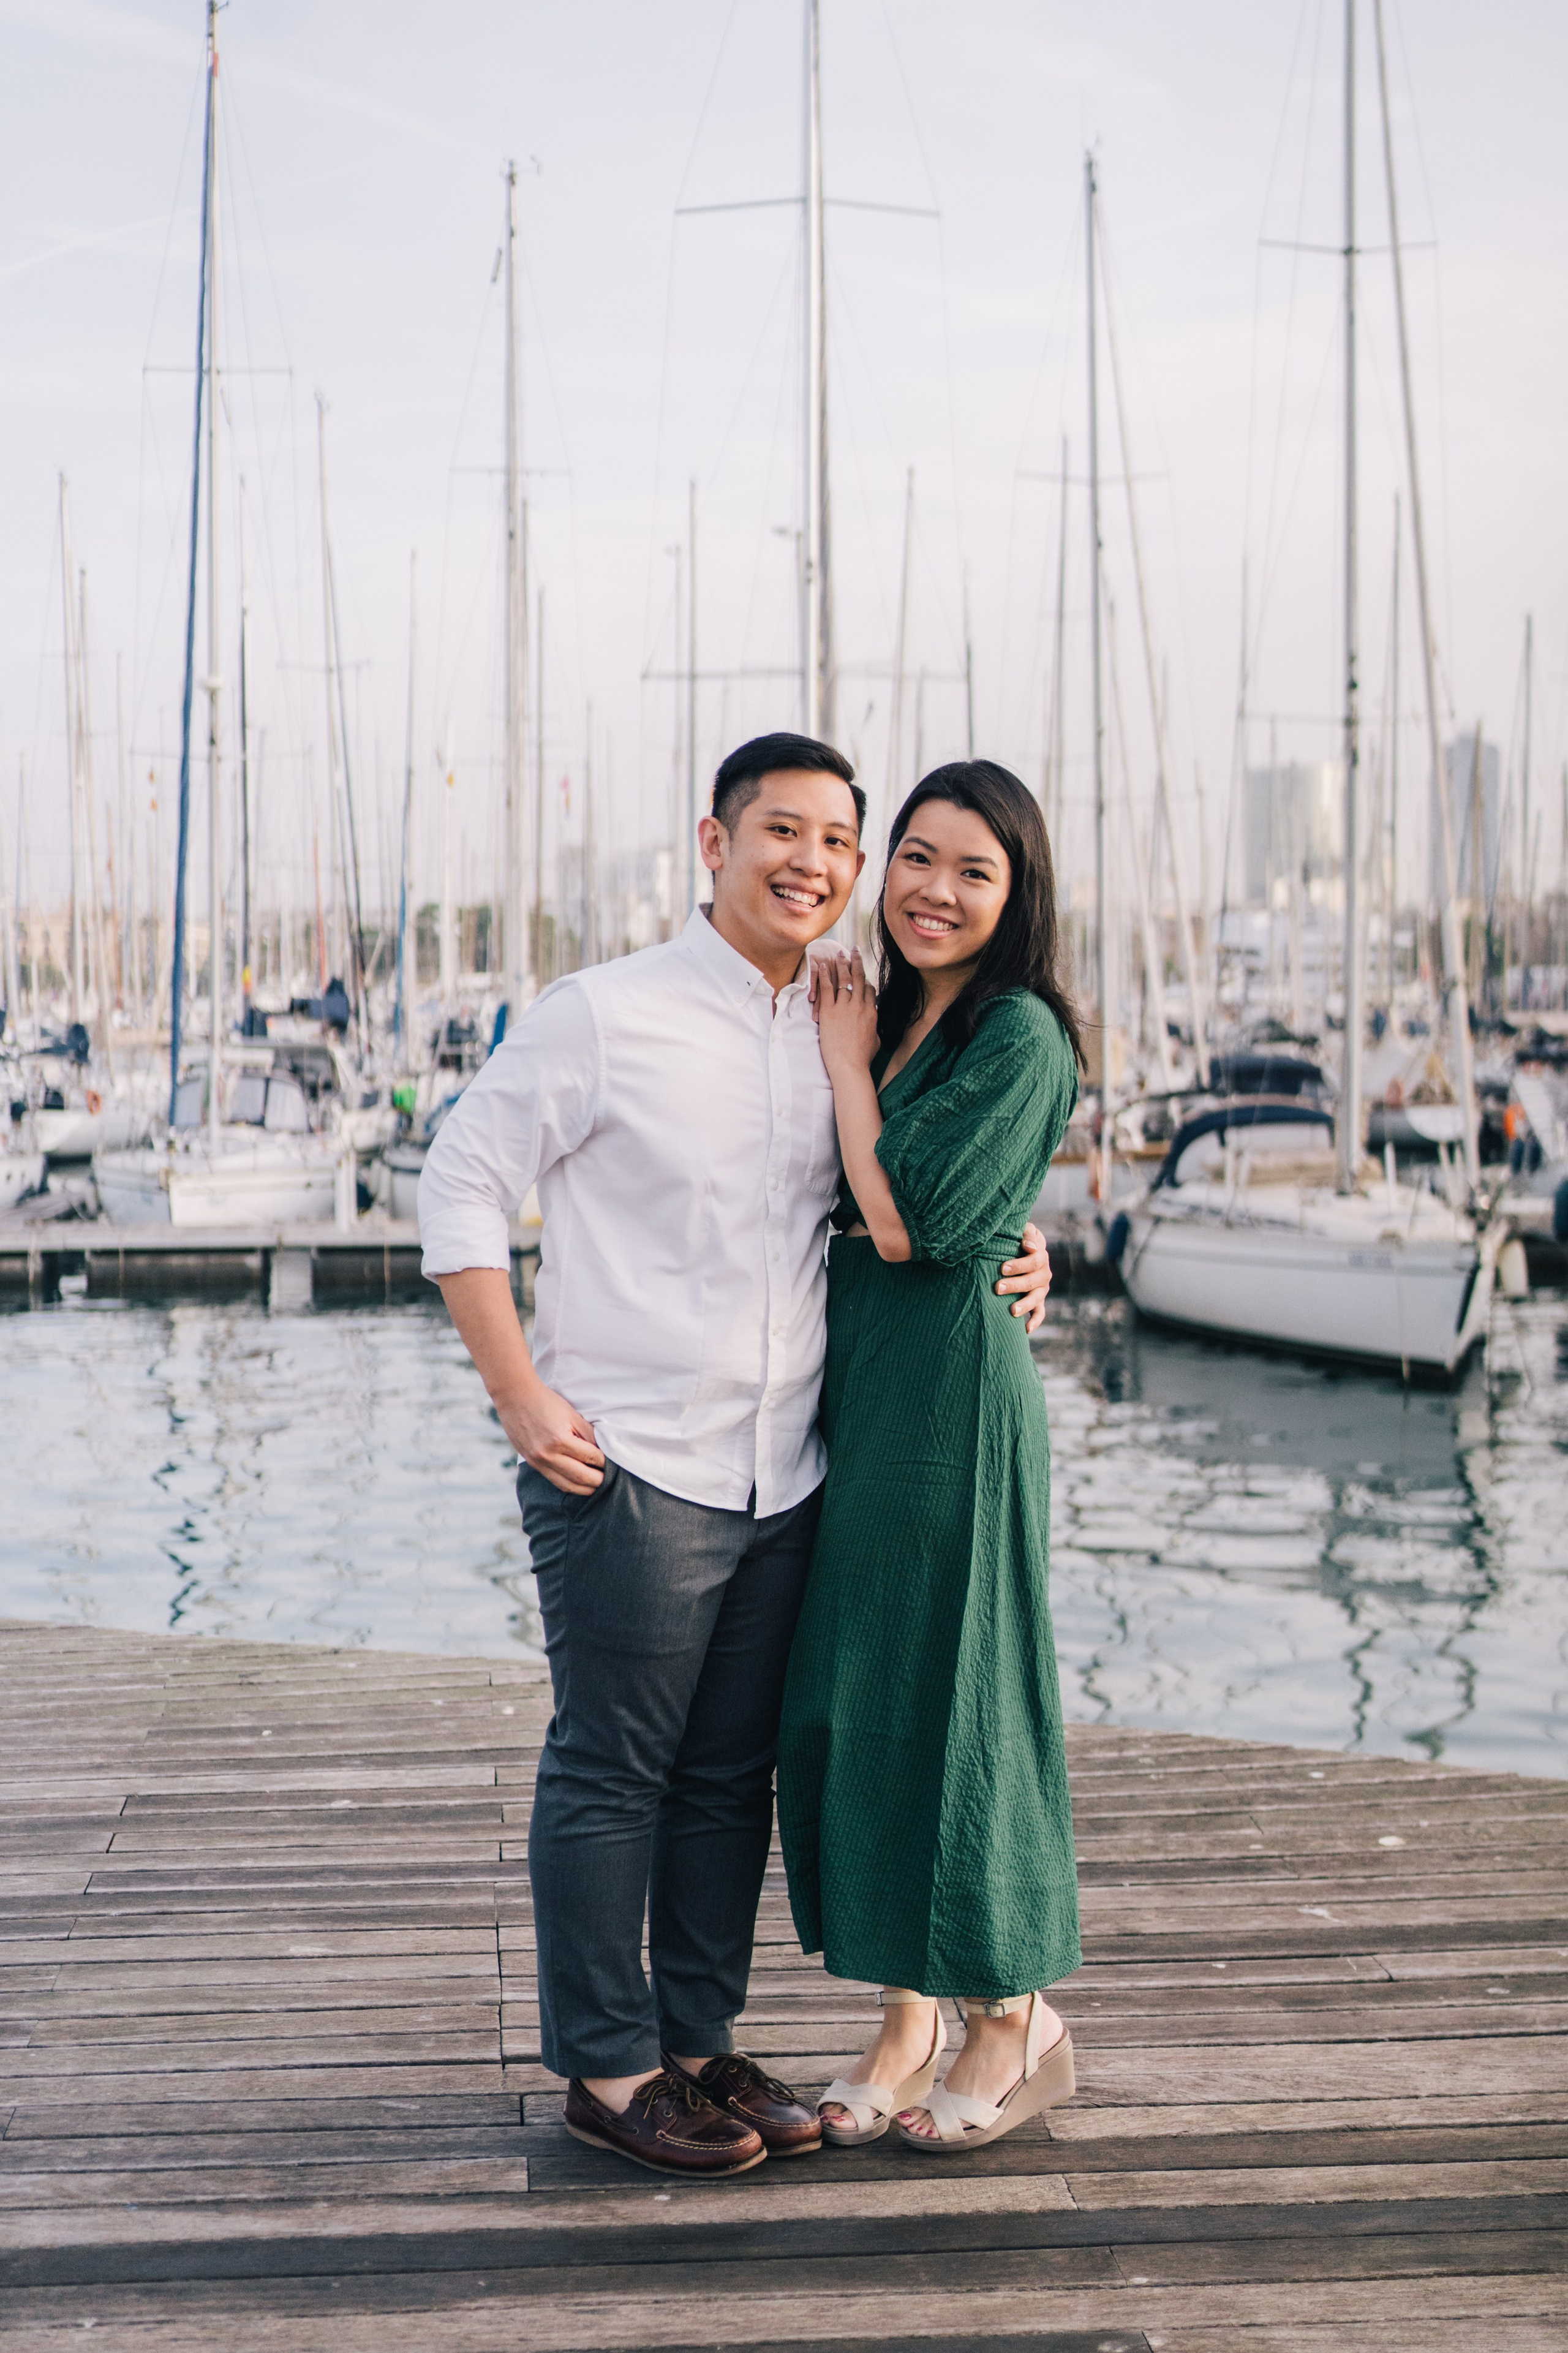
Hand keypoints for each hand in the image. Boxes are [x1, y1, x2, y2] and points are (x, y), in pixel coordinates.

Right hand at [501, 1381, 605, 1495]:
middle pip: (580, 1477)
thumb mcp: (572, 1414)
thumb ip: (589, 1434)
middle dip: (598, 1481)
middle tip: (609, 1479)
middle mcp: (548, 1455)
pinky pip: (554, 1481)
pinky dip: (568, 1484)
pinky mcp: (531, 1463)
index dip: (604, 1463)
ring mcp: (538, 1462)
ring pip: (566, 1485)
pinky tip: (578, 1483)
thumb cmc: (546, 1402)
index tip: (613, 1464)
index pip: (590, 1458)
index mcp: (560, 1440)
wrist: (515, 1397)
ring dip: (584, 1489)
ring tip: (596, 1486)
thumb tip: (603, 1451)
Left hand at [810, 948, 879, 1078]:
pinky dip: (824, 975)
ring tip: (839, 952)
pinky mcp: (829, 1012)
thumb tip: (875, 1026)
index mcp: (871, 1012)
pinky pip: (826, 988)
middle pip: (858, 978)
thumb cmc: (862, 1059)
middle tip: (854, 950)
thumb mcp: (875, 1041)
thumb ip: (874, 1029)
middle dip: (856, 962)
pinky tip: (822, 965)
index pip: (869, 989)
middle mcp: (859, 1006)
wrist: (849, 1066)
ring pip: (843, 980)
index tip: (860, 976)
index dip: (864, 981)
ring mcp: (844, 1008)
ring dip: (841, 964)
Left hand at [995, 1219, 1052, 1334]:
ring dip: (1024, 1305)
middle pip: (1032, 1281)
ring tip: (1012, 1311)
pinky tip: (1026, 1329)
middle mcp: (1044, 1273)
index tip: (1003, 1268)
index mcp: (1041, 1255)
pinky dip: (1035, 1321)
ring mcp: (1042, 1288)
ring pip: (1036, 1298)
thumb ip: (1027, 1234)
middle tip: (997, 1287)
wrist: (1024, 1249)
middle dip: (1015, 1285)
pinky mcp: (1039, 1301)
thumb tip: (1029, 1246)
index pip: (1034, 1260)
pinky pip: (1040, 1313)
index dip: (1019, 1264)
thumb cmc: (1017, 1238)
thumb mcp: (1024, 1230)